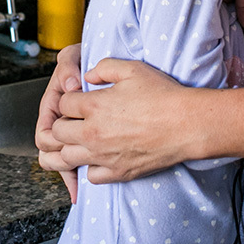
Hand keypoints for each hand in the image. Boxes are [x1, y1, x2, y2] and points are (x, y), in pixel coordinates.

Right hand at [35, 44, 82, 201]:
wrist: (102, 63)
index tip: (63, 140)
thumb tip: (71, 84)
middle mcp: (60, 121)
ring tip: (80, 179)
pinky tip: (81, 188)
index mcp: (54, 105)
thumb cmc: (85, 60)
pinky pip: (76, 163)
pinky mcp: (84, 139)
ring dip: (67, 170)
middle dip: (59, 159)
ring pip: (61, 161)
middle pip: (50, 151)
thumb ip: (68, 66)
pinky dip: (77, 175)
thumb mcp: (74, 56)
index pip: (45, 131)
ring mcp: (72, 131)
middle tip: (76, 161)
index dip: (52, 139)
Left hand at [53, 58, 197, 183]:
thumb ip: (104, 67)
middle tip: (77, 119)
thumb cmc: (163, 95)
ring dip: (70, 146)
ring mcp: (103, 155)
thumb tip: (88, 75)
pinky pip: (90, 175)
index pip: (62, 104)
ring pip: (66, 157)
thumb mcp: (133, 69)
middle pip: (57, 132)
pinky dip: (91, 167)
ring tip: (84, 139)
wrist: (186, 124)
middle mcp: (92, 132)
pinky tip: (101, 156)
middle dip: (63, 122)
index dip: (70, 99)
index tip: (80, 100)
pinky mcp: (116, 172)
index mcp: (94, 105)